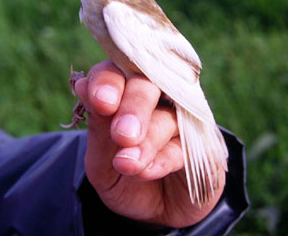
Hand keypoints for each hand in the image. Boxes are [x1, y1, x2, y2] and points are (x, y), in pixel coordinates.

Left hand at [74, 60, 224, 227]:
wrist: (155, 216)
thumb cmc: (124, 179)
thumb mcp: (101, 162)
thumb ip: (98, 128)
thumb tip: (83, 86)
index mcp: (124, 93)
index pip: (115, 71)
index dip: (108, 81)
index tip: (102, 103)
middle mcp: (156, 98)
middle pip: (149, 83)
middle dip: (134, 107)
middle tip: (123, 135)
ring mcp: (183, 118)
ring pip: (168, 115)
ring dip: (148, 140)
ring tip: (127, 163)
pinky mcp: (204, 143)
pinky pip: (186, 144)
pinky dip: (164, 159)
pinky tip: (145, 172)